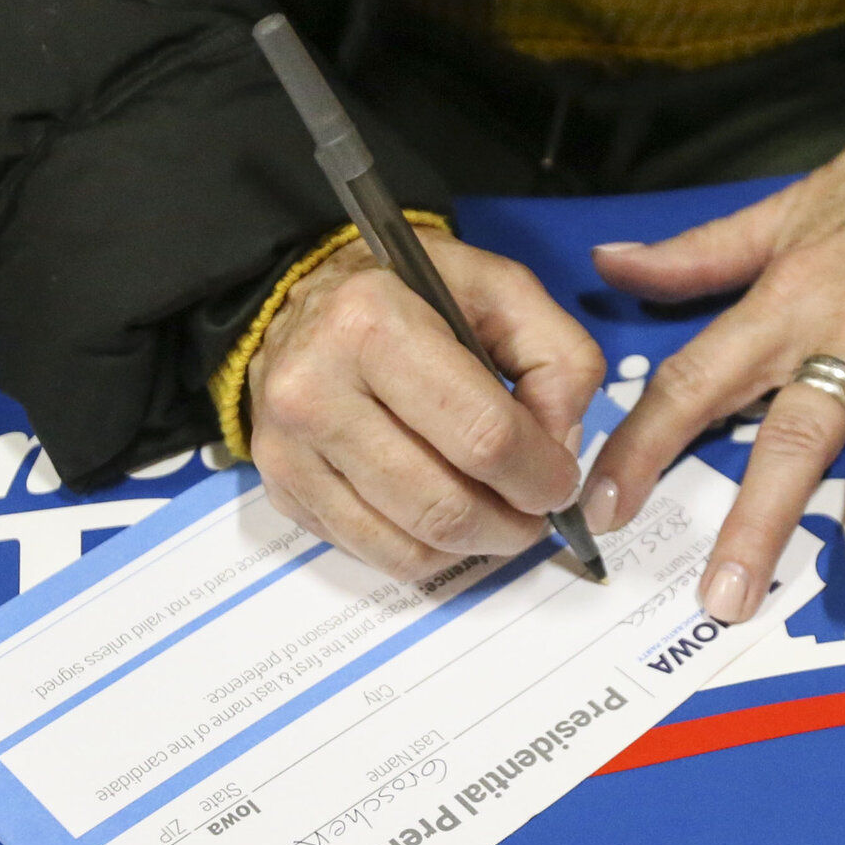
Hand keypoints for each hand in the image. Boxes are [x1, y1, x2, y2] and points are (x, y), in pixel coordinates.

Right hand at [247, 230, 604, 578]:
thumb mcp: (502, 289)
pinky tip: (444, 517)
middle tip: (535, 512)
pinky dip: (428, 551)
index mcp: (373, 324)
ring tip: (497, 515)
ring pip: (411, 547)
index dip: (541, 476)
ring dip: (474, 546)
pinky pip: (375, 555)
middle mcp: (316, 390)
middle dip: (513, 525)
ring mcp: (290, 448)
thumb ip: (559, 359)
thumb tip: (562, 449)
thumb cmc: (411, 292)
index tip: (560, 480)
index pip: (483, 437)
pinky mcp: (282, 488)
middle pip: (446, 506)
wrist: (302, 296)